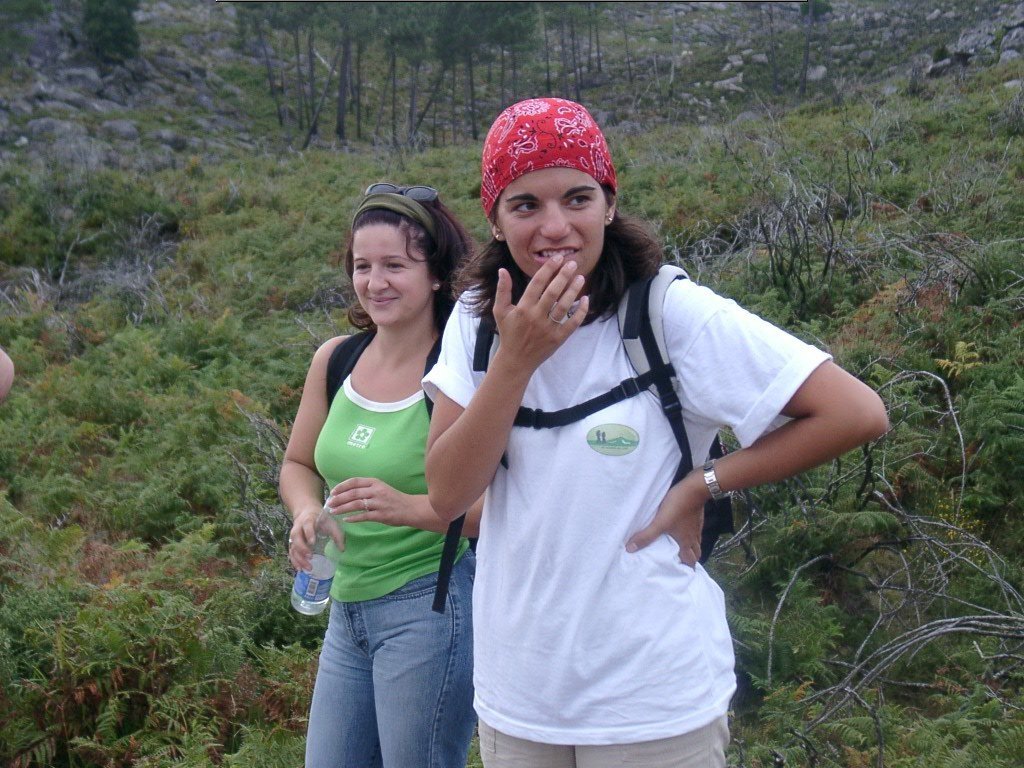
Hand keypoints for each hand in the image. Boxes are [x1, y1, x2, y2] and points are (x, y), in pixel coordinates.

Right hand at [288, 505, 343, 570]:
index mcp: (308, 520)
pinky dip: (295, 561)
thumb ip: (337, 535)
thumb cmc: (321, 520)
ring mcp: (293, 537)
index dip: (309, 533)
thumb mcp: (330, 523)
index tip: (313, 542)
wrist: (307, 513)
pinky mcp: (292, 544)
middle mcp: (298, 528)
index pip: (307, 525)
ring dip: (299, 558)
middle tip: (310, 557)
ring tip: (308, 568)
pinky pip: (291, 553)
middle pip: (296, 538)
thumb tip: (342, 550)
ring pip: (293, 547)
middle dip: (302, 548)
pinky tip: (300, 569)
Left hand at [326, 477, 438, 530]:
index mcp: (375, 482)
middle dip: (338, 498)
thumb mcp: (381, 488)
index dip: (342, 486)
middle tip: (329, 503)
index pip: (354, 481)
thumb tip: (348, 492)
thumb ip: (367, 489)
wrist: (410, 508)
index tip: (333, 492)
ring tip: (333, 512)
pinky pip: (364, 516)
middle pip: (353, 493)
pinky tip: (346, 520)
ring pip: (356, 504)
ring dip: (342, 508)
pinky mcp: (381, 515)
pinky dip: (354, 518)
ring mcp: (379, 503)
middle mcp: (376, 491)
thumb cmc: (394, 499)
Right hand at [492, 255, 588, 371]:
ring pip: (564, 306)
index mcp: (523, 308)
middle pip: (553, 292)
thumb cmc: (508, 333)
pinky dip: (580, 312)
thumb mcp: (500, 311)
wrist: (516, 360)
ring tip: (580, 278)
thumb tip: (502, 270)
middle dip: (563, 276)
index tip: (557, 258)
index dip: (548, 269)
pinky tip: (586, 300)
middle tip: (573, 264)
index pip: (537, 284)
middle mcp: (536, 317)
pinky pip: (572, 323)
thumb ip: (502, 290)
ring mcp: (548, 329)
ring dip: (574, 291)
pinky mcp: (558, 339)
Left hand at [626, 473, 707, 567]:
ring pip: (696, 542)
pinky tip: (682, 530)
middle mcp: (693, 537)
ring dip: (690, 548)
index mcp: (685, 542)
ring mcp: (696, 526)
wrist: (694, 488)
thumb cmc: (678, 507)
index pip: (690, 560)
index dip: (687, 569)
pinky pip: (694, 531)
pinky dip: (690, 535)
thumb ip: (646, 536)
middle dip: (690, 560)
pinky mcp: (696, 516)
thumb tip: (631, 549)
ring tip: (681, 550)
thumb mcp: (660, 522)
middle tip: (681, 564)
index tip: (682, 575)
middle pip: (695, 553)